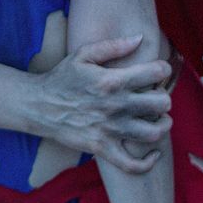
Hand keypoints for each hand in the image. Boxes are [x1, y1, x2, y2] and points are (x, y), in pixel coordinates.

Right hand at [37, 35, 173, 173]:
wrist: (38, 106)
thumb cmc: (62, 78)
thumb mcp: (83, 54)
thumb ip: (113, 46)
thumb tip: (140, 38)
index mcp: (112, 80)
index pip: (155, 73)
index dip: (163, 70)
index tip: (158, 71)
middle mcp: (115, 105)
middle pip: (161, 103)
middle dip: (164, 97)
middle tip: (157, 96)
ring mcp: (110, 129)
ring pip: (154, 133)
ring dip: (162, 125)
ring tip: (159, 119)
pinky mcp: (102, 148)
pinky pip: (132, 164)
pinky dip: (148, 162)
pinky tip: (153, 153)